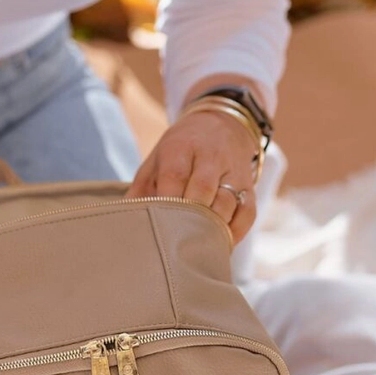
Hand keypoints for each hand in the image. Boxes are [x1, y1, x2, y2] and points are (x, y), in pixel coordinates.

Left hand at [125, 107, 258, 243]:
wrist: (221, 125)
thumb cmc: (180, 151)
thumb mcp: (156, 159)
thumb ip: (141, 189)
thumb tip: (126, 220)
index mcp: (181, 147)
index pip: (175, 175)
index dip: (168, 202)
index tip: (159, 227)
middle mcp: (210, 157)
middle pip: (203, 189)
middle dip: (190, 217)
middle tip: (176, 244)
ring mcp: (233, 171)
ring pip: (227, 203)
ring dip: (212, 228)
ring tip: (196, 249)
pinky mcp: (249, 186)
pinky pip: (247, 212)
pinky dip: (235, 232)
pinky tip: (220, 244)